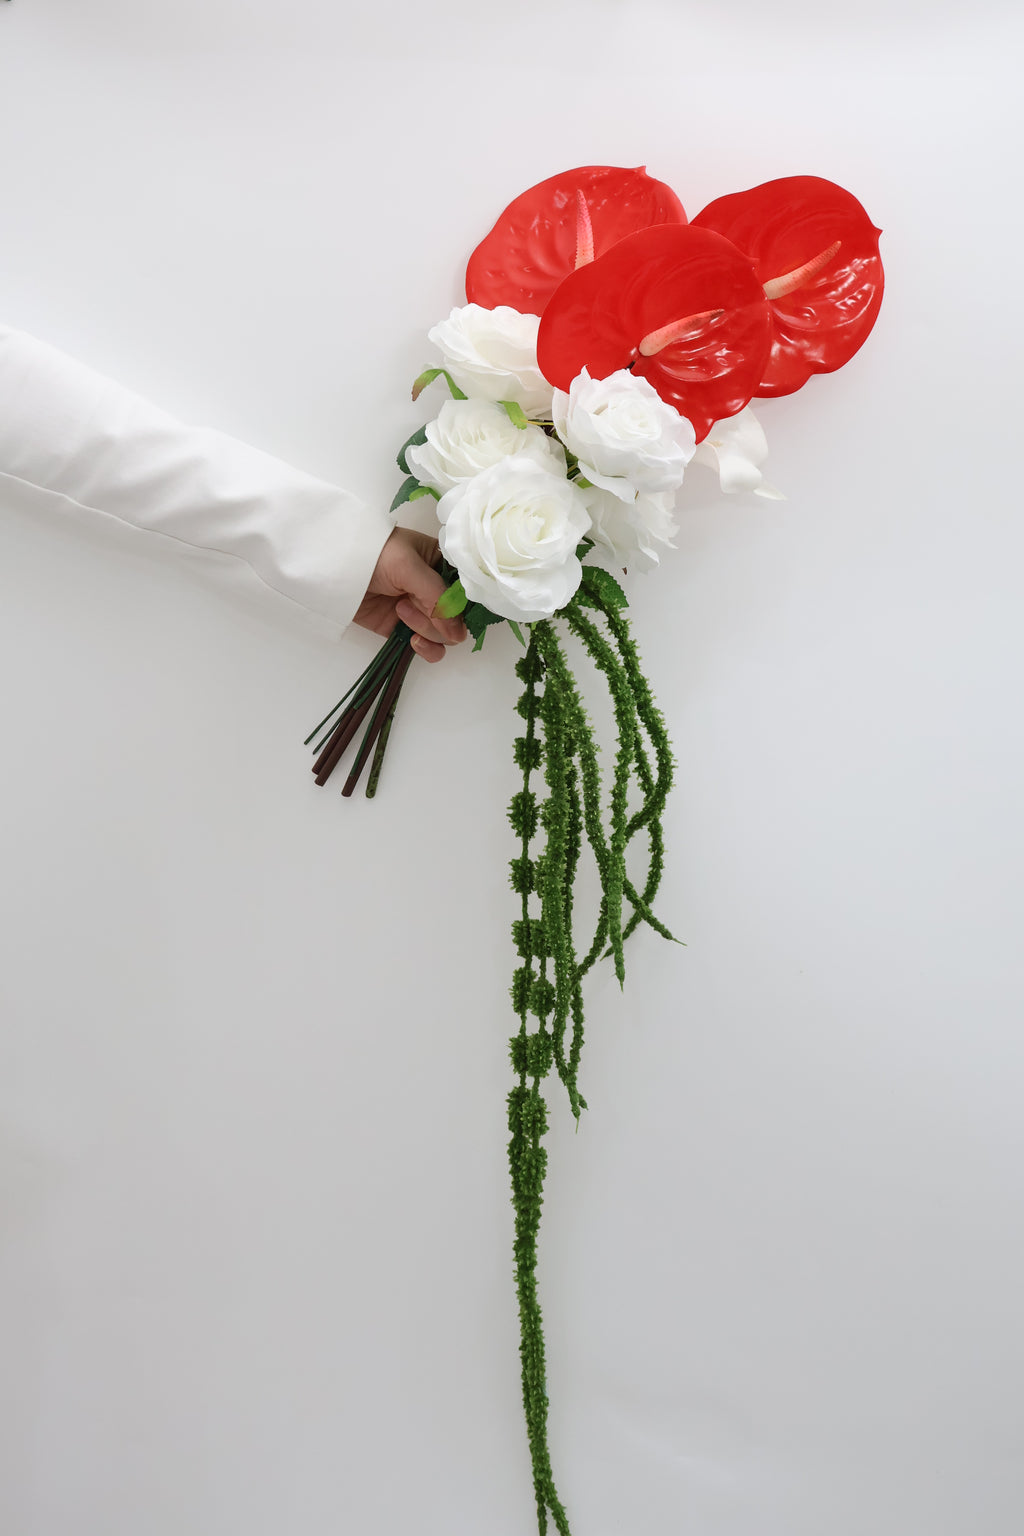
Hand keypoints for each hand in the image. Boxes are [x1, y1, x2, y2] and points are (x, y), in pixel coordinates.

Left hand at [353, 526, 466, 662]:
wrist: (333, 569)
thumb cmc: (374, 555)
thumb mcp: (409, 567)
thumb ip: (437, 598)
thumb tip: (458, 634)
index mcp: (441, 564)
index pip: (468, 590)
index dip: (466, 603)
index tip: (454, 608)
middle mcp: (435, 588)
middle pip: (458, 616)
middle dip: (439, 617)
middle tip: (413, 605)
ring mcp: (420, 610)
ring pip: (445, 634)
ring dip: (427, 629)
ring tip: (400, 611)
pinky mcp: (403, 630)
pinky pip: (428, 647)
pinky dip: (426, 649)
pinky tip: (413, 641)